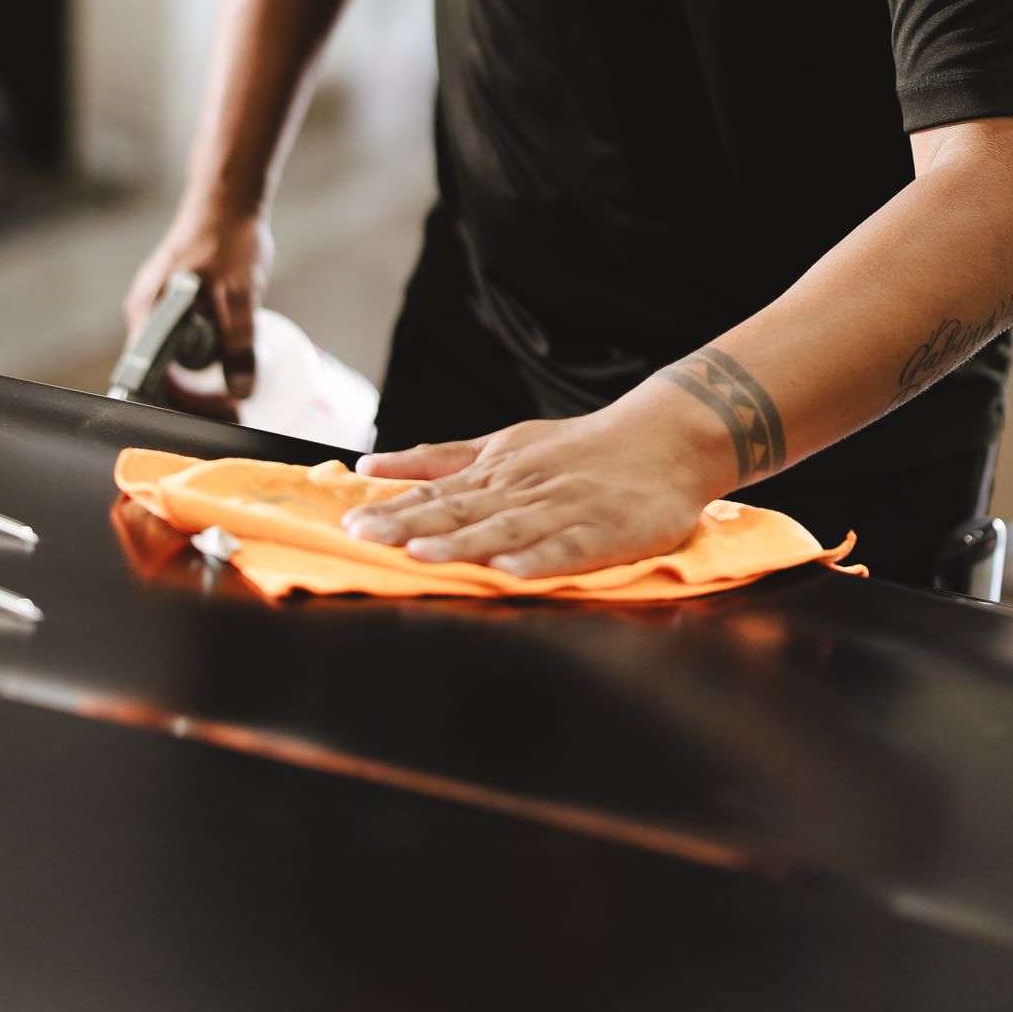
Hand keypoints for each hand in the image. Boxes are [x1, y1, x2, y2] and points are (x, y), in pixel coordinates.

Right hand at [122, 201, 271, 412]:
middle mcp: (145, 311)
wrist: (228, 193)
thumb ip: (238, 344)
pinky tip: (227, 357)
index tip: (212, 417)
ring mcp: (157, 303)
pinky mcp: (173, 296)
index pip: (149, 380)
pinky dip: (201, 354)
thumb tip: (241, 391)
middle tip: (230, 411)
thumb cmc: (227, 237)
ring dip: (199, 378)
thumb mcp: (239, 295)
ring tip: (233, 391)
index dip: (179, 406)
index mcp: (149, 314)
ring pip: (171, 355)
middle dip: (192, 398)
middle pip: (159, 372)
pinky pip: (180, 337)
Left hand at [340, 405, 719, 579]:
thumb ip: (439, 459)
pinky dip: (540, 560)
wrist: (663, 439)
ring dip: (463, 544)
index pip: (436, 494)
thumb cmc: (578, 449)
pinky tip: (512, 572)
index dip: (393, 510)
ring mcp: (564, 510)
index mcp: (496, 471)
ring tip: (422, 556)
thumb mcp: (504, 443)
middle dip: (410, 526)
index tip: (349, 524)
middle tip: (364, 537)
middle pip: (460, 511)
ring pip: (506, 529)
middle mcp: (523, 489)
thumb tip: (370, 465)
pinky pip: (569, 549)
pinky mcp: (604, 533)